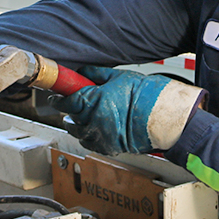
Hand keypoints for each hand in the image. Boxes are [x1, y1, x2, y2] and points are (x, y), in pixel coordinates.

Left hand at [50, 66, 205, 155]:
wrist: (162, 118)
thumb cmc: (144, 95)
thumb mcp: (118, 77)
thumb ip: (96, 74)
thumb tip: (82, 71)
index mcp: (93, 101)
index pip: (66, 101)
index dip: (59, 98)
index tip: (56, 96)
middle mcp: (93, 120)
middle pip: (70, 117)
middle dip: (69, 110)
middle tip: (73, 104)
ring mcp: (100, 136)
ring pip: (77, 132)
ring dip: (76, 124)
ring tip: (82, 117)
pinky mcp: (108, 147)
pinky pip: (89, 143)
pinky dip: (88, 136)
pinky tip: (94, 128)